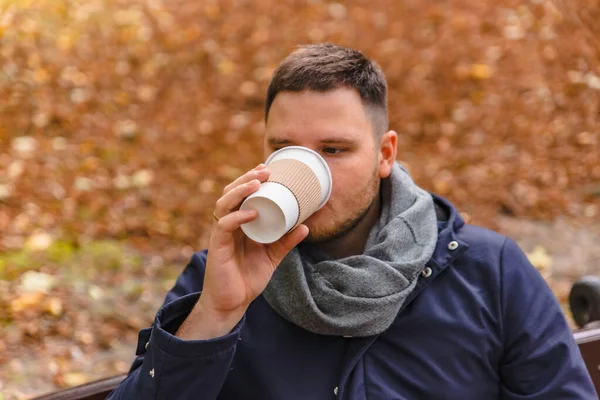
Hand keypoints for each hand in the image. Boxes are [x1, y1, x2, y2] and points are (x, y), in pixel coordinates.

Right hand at [176, 164, 308, 339]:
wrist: (232, 304)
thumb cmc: (248, 278)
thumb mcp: (272, 256)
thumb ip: (286, 241)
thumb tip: (306, 226)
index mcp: (238, 224)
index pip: (240, 195)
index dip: (250, 179)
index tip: (267, 169)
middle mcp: (227, 225)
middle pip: (230, 193)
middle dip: (246, 179)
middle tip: (265, 171)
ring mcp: (221, 235)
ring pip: (224, 204)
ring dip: (240, 191)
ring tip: (256, 183)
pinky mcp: (217, 247)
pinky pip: (224, 226)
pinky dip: (238, 217)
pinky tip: (252, 212)